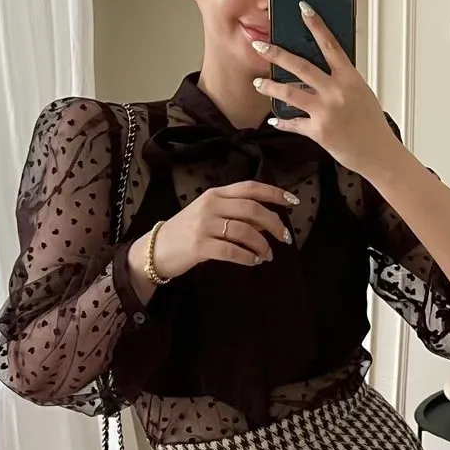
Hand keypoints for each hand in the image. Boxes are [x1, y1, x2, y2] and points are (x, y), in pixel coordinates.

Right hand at [132, 180, 295, 281]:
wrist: (156, 249)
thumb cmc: (187, 231)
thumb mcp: (208, 213)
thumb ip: (234, 210)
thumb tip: (267, 219)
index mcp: (215, 194)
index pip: (250, 187)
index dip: (274, 193)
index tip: (293, 202)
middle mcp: (210, 206)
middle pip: (252, 209)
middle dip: (274, 223)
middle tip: (284, 238)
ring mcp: (204, 225)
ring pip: (244, 231)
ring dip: (262, 245)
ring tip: (267, 255)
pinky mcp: (199, 246)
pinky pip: (232, 251)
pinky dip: (247, 257)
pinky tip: (253, 262)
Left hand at [251, 3, 400, 177]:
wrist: (378, 153)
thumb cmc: (372, 124)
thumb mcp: (361, 94)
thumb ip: (342, 81)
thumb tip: (323, 71)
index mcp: (350, 78)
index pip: (330, 45)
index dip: (316, 25)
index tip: (303, 9)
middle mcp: (336, 91)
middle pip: (300, 66)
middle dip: (276, 54)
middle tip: (260, 47)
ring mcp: (326, 111)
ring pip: (289, 92)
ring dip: (270, 87)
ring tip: (259, 83)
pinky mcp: (318, 131)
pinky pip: (293, 123)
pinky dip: (282, 121)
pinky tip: (274, 118)